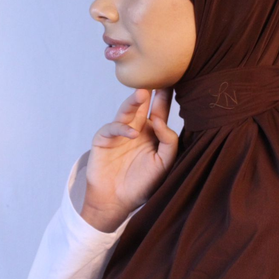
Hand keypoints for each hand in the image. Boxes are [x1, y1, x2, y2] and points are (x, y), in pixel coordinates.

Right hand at [81, 87, 177, 228]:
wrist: (117, 202)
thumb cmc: (143, 183)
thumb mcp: (164, 163)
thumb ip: (168, 141)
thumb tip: (160, 119)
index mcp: (152, 133)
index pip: (160, 111)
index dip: (166, 97)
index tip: (174, 80)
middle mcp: (136, 128)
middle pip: (143, 106)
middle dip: (149, 91)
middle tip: (157, 76)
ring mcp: (119, 133)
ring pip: (126, 111)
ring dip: (133, 102)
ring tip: (142, 93)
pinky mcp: (103, 139)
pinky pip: (112, 128)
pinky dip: (121, 129)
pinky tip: (132, 134)